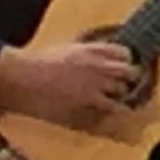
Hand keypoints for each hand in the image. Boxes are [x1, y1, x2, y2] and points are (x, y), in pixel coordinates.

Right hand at [0, 37, 143, 126]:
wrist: (29, 77)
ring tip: (120, 96)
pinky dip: (117, 109)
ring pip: (123, 88)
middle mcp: (98, 64)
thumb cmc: (40, 63)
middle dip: (130, 76)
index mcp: (91, 49)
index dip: (125, 59)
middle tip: (129, 81)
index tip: (124, 64)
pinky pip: (113, 106)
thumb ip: (83, 51)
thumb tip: (92, 54)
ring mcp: (96, 82)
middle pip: (129, 70)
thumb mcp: (66, 48)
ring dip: (122, 92)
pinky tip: (118, 111)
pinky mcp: (91, 100)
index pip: (123, 51)